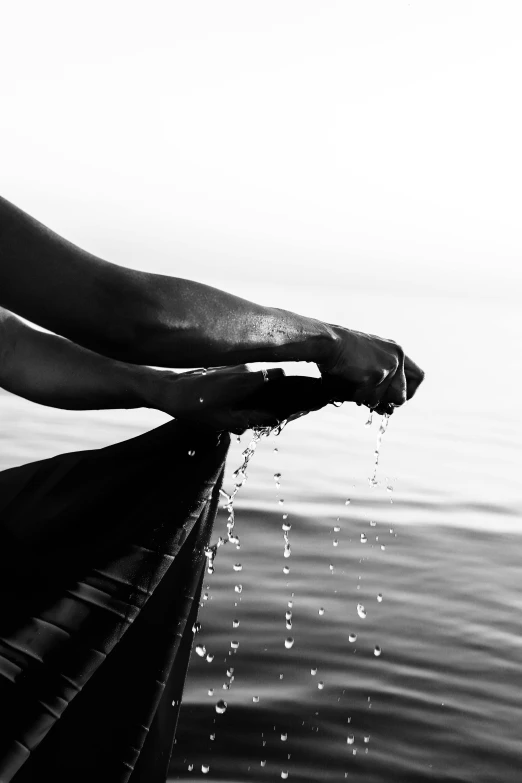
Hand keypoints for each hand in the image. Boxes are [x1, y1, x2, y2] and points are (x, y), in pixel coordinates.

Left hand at [153, 365, 287, 433]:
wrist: (168, 392)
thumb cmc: (196, 407)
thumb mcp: (225, 420)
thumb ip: (253, 419)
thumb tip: (275, 419)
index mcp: (247, 379)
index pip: (280, 375)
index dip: (287, 388)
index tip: (286, 404)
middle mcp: (243, 368)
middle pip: (267, 383)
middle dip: (265, 403)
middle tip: (254, 421)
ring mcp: (233, 368)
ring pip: (252, 385)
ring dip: (249, 402)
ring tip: (234, 420)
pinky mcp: (223, 371)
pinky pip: (240, 383)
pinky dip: (239, 396)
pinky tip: (224, 411)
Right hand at [319, 326, 424, 414]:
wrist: (327, 342)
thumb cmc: (340, 353)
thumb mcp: (367, 363)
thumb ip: (381, 383)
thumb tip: (388, 411)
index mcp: (396, 351)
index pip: (417, 377)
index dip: (408, 392)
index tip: (394, 400)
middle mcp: (397, 358)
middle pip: (401, 395)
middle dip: (386, 403)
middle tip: (371, 400)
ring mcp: (388, 367)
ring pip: (382, 401)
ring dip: (366, 398)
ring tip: (352, 383)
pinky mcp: (376, 375)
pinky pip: (368, 398)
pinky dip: (355, 396)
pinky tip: (347, 383)